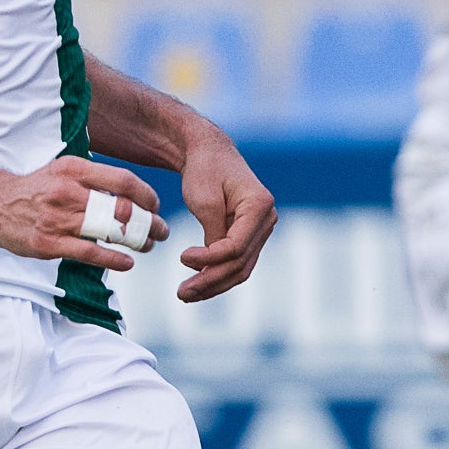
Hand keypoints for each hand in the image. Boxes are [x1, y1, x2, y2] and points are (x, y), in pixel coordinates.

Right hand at [0, 155, 163, 272]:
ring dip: (134, 242)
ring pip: (107, 232)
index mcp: (73, 169)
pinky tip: (127, 262)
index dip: (146, 195)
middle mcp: (66, 192)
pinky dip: (112, 259)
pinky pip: (88, 253)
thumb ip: (93, 179)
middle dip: (147, 222)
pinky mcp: (47, 243)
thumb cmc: (36, 189)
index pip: (122, 180)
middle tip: (160, 230)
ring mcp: (56, 219)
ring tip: (147, 246)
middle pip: (120, 208)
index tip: (155, 206)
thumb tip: (131, 194)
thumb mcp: (63, 171)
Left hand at [171, 126, 274, 302]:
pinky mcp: (250, 236)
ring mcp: (261, 229)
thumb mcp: (204, 199)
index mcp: (260, 205)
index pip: (236, 246)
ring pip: (240, 268)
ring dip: (213, 285)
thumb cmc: (205, 170)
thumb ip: (212, 232)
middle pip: (240, 262)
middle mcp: (267, 219)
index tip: (181, 257)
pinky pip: (236, 262)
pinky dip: (217, 276)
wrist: (209, 153)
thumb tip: (212, 265)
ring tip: (186, 295)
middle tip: (181, 293)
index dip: (209, 258)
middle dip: (210, 280)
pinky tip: (197, 287)